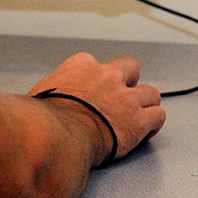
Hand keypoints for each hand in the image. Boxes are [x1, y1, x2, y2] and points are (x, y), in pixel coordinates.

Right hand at [29, 52, 164, 163]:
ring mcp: (126, 97)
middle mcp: (108, 76)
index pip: (95, 64)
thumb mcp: (39, 93)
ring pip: (151, 92)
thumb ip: (49, 91)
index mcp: (81, 65)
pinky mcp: (139, 120)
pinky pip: (158, 116)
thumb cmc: (44, 116)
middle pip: (130, 68)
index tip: (93, 90)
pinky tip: (146, 130)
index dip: (96, 78)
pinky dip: (153, 123)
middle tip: (122, 95)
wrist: (58, 133)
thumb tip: (40, 100)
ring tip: (139, 113)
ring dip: (146, 103)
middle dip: (129, 81)